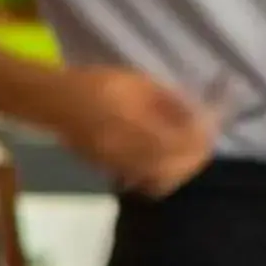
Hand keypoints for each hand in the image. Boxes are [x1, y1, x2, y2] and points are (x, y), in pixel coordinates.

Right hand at [53, 65, 215, 195]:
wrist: (54, 101)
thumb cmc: (97, 83)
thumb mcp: (138, 83)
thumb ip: (170, 101)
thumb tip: (197, 114)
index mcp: (135, 127)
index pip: (181, 144)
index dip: (201, 138)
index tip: (210, 127)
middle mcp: (128, 153)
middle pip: (174, 169)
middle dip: (194, 158)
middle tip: (203, 142)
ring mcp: (118, 166)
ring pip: (161, 181)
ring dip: (180, 169)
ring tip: (187, 152)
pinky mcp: (110, 172)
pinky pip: (144, 182)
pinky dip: (161, 176)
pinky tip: (165, 160)